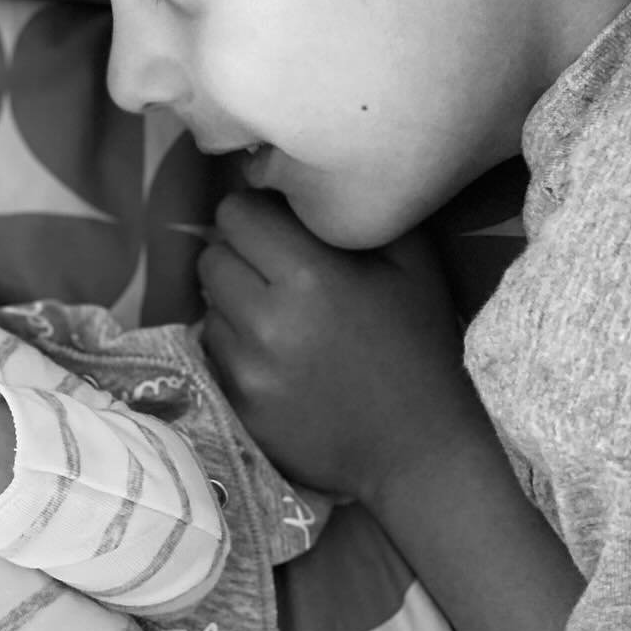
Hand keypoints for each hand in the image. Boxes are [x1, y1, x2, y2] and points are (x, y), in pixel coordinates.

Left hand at [198, 191, 486, 503]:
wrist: (422, 450)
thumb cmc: (421, 346)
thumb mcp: (411, 264)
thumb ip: (351, 214)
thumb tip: (295, 180)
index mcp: (309, 277)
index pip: (235, 214)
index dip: (255, 213)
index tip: (276, 225)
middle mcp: (266, 321)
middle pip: (211, 257)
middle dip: (237, 254)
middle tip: (274, 269)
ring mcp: (246, 369)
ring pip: (208, 304)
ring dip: (233, 301)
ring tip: (278, 315)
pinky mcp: (237, 405)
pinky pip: (213, 351)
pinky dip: (235, 345)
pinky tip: (275, 356)